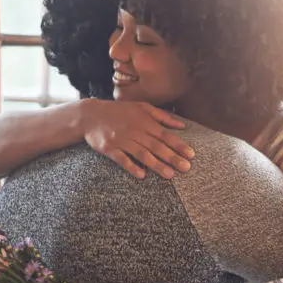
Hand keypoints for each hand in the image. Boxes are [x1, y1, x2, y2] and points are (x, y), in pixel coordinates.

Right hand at [79, 99, 193, 179]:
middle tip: (186, 168)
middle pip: (156, 146)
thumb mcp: (142, 107)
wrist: (90, 115)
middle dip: (172, 157)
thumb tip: (183, 125)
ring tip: (169, 175)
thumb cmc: (120, 111)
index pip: (165, 135)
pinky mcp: (109, 148)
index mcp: (145, 121)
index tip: (191, 155)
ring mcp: (122, 140)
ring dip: (156, 165)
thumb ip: (162, 116)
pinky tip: (141, 175)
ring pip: (142, 154)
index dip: (179, 145)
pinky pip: (122, 159)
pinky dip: (131, 167)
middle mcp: (135, 131)